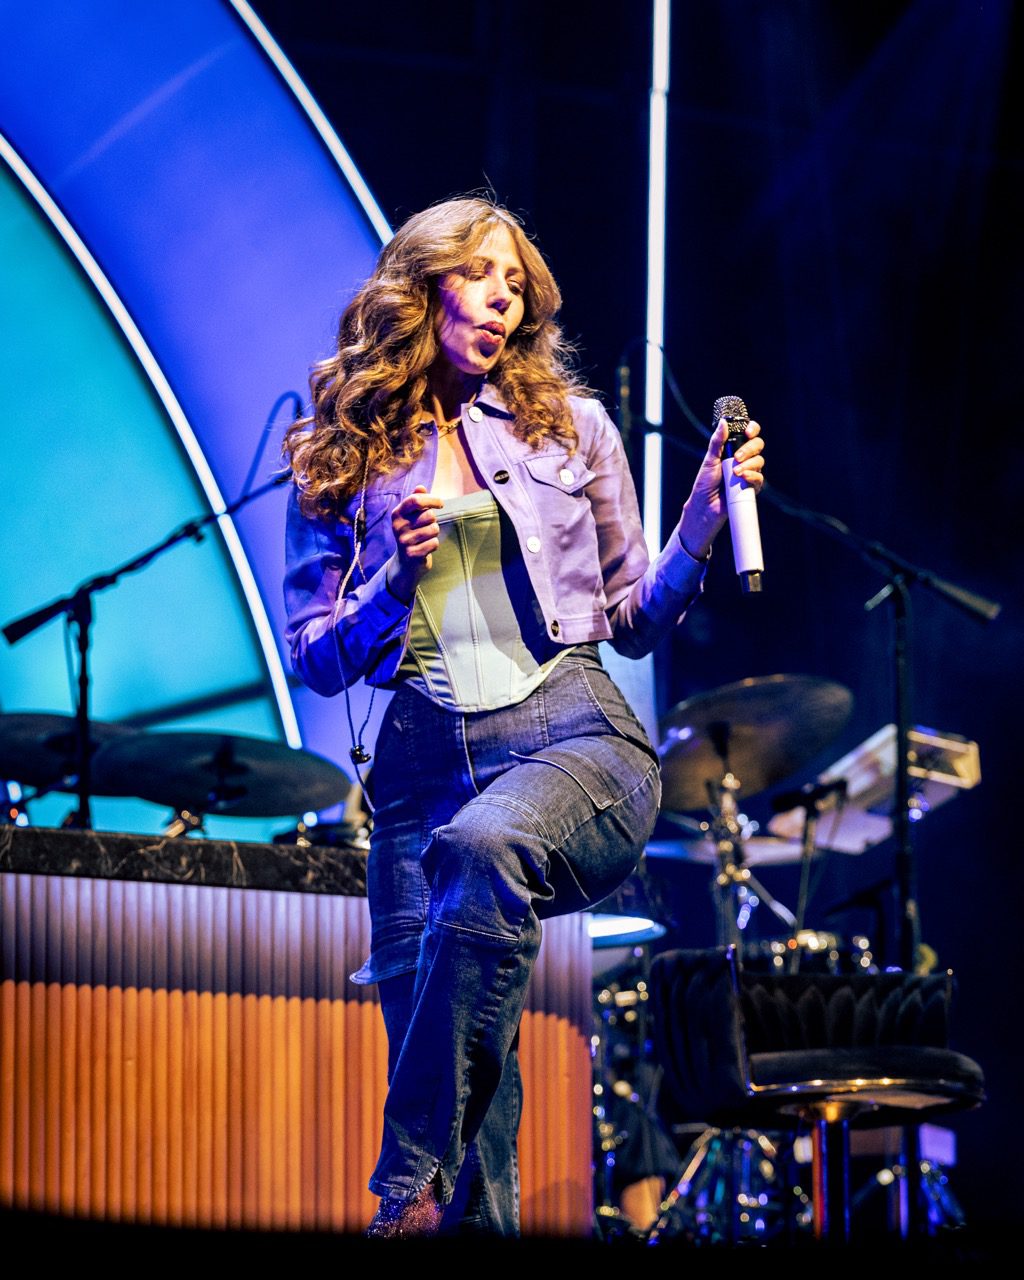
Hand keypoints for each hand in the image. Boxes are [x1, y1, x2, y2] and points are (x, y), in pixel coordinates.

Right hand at [388, 486, 442, 601]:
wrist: (405, 563)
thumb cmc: (412, 534)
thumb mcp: (411, 517)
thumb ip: (416, 501)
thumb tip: (420, 487)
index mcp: (397, 514)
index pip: (416, 500)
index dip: (432, 499)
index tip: (441, 504)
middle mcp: (398, 526)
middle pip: (429, 515)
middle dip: (433, 520)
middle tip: (426, 527)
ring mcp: (404, 541)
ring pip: (433, 529)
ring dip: (434, 533)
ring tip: (426, 538)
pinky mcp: (412, 554)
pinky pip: (434, 543)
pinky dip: (434, 545)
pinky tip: (426, 547)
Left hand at [678, 417, 764, 560]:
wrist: (705, 505)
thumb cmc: (705, 483)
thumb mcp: (709, 459)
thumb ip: (717, 441)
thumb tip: (723, 422)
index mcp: (733, 449)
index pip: (749, 434)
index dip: (752, 429)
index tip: (747, 432)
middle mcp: (743, 459)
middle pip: (758, 445)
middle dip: (749, 448)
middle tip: (737, 457)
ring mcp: (749, 472)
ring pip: (760, 461)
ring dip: (749, 464)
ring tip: (735, 472)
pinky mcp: (752, 486)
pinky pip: (760, 478)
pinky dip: (752, 476)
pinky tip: (743, 478)